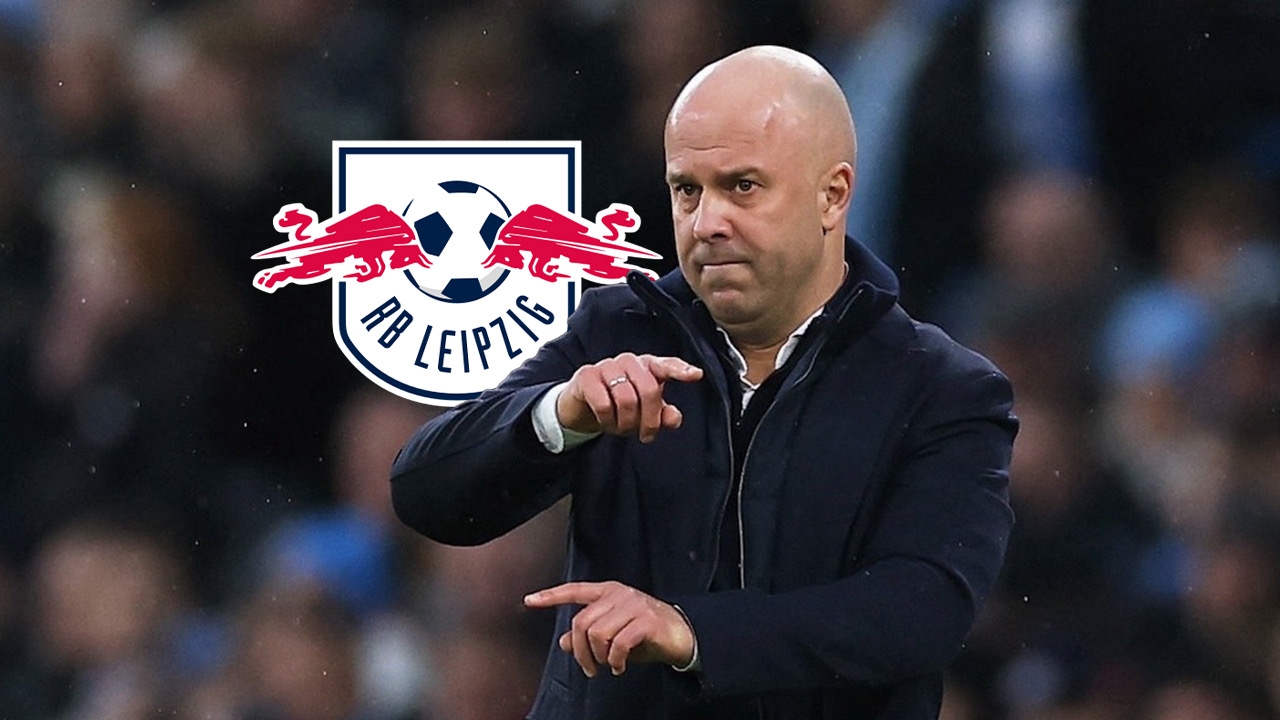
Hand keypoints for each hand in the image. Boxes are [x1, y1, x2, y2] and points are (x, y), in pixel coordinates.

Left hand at [524, 581, 694, 676]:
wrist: (682, 634)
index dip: (551, 596)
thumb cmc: (644, 633)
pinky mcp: (646, 621)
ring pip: (598, 633)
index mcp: (608, 591)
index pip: (575, 591)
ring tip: (607, 666)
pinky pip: (618, 644)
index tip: (528, 600)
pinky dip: (615, 660)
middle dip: (581, 652)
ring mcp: (634, 605)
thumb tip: (565, 642)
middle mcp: (619, 594)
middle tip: (589, 669)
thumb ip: (589, 635)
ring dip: (599, 657)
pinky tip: (619, 667)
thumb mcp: (613, 634)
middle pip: (582, 622)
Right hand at [557, 353, 702, 442]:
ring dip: (626, 423)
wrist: (581, 407)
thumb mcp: (643, 414)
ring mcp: (607, 366)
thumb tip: (674, 418)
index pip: (667, 365)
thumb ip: (662, 416)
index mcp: (647, 367)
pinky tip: (606, 422)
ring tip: (621, 428)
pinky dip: (607, 420)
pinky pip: (604, 404)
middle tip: (646, 436)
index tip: (696, 375)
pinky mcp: (587, 375)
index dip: (681, 370)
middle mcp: (629, 361)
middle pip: (649, 389)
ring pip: (627, 399)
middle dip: (650, 420)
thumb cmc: (618, 406)